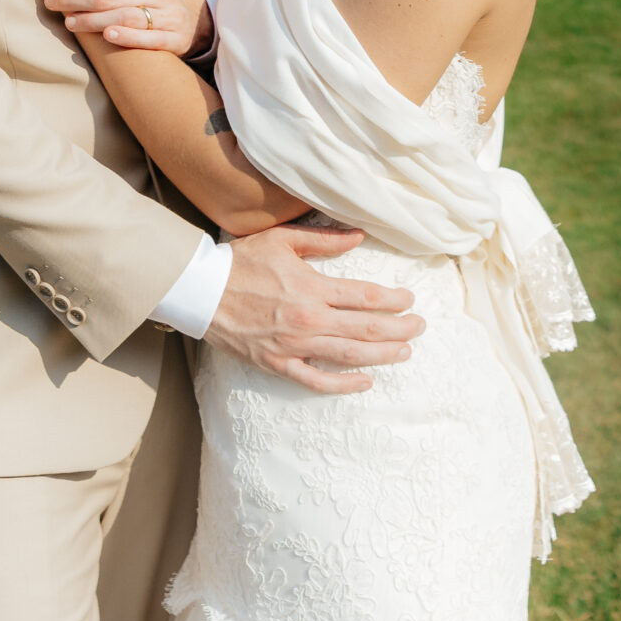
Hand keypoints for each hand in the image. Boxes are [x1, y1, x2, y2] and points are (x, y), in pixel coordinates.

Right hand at [204, 224, 424, 394]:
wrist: (201, 291)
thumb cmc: (240, 261)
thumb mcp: (283, 240)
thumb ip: (324, 240)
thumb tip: (358, 237)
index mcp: (312, 287)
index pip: (365, 297)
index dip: (393, 300)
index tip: (410, 299)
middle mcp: (308, 319)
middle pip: (366, 328)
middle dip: (399, 328)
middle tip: (420, 327)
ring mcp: (295, 345)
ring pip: (350, 355)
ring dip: (383, 355)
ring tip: (405, 352)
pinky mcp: (279, 364)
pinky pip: (317, 381)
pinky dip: (344, 384)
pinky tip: (365, 381)